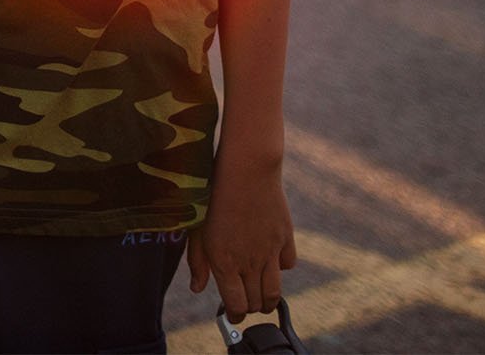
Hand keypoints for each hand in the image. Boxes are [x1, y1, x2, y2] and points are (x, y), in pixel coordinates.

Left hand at [189, 162, 295, 320]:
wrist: (246, 169)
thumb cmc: (212, 195)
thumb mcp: (196, 228)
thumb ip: (197, 262)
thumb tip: (198, 289)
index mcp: (223, 261)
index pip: (235, 304)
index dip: (234, 315)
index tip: (232, 315)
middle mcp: (248, 261)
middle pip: (255, 302)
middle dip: (249, 308)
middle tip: (244, 305)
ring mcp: (269, 252)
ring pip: (274, 292)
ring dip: (267, 300)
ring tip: (261, 299)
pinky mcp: (285, 238)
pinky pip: (288, 265)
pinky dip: (281, 269)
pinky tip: (272, 263)